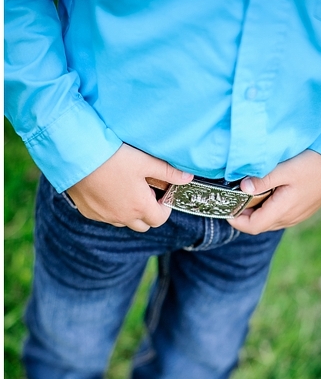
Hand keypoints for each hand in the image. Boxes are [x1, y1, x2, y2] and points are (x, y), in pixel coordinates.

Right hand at [66, 144, 192, 231]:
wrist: (74, 153)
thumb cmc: (113, 156)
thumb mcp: (145, 161)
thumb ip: (169, 172)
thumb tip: (188, 178)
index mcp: (140, 207)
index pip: (160, 219)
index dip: (165, 207)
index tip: (162, 194)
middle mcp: (122, 217)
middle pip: (143, 224)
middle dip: (148, 212)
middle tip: (146, 192)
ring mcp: (103, 216)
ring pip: (123, 222)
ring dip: (129, 211)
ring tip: (127, 189)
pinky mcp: (87, 211)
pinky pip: (104, 216)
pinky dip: (110, 208)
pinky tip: (108, 190)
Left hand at [227, 150, 320, 234]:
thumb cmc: (314, 164)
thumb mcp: (285, 168)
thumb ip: (262, 179)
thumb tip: (242, 188)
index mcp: (283, 210)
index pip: (252, 226)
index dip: (235, 220)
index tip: (224, 206)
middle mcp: (290, 218)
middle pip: (259, 225)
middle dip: (243, 215)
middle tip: (233, 196)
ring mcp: (298, 215)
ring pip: (270, 221)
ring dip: (256, 211)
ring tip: (248, 193)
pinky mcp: (303, 210)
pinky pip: (280, 215)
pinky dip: (268, 208)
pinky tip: (268, 192)